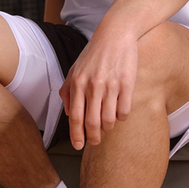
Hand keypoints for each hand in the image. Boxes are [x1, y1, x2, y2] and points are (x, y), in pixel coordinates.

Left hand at [59, 34, 138, 149]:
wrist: (115, 34)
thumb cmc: (92, 55)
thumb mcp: (73, 71)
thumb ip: (67, 92)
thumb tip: (68, 114)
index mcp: (77, 85)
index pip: (75, 118)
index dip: (76, 135)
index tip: (78, 146)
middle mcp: (93, 86)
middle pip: (92, 123)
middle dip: (93, 137)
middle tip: (95, 142)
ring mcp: (111, 85)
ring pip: (109, 119)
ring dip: (108, 128)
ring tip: (106, 126)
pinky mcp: (127, 83)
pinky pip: (124, 110)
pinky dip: (121, 117)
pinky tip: (119, 113)